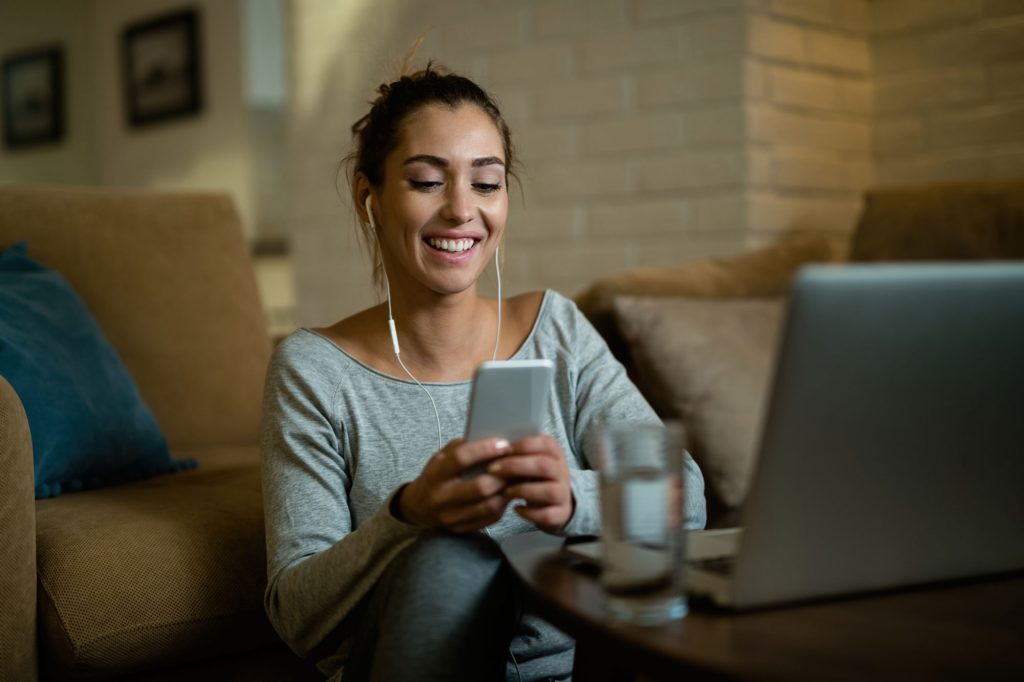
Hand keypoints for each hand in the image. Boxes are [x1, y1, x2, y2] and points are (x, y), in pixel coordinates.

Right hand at [397, 438, 511, 532]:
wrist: (419, 508)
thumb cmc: (436, 477)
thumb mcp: (441, 457)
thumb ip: (462, 448)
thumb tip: (492, 439)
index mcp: (436, 474)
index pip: (461, 459)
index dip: (484, 450)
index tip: (503, 444)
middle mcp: (441, 497)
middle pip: (480, 487)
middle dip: (503, 474)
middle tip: (517, 464)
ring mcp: (451, 516)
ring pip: (489, 506)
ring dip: (507, 491)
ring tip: (516, 479)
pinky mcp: (462, 528)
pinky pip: (490, 518)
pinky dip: (503, 505)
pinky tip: (507, 493)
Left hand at [487, 435, 574, 532]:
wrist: (554, 502)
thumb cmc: (534, 477)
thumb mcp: (530, 462)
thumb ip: (518, 455)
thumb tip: (494, 448)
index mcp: (556, 454)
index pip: (546, 443)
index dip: (524, 445)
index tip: (504, 449)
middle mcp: (563, 473)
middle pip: (544, 465)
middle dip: (515, 466)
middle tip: (493, 469)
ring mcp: (564, 494)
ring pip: (548, 491)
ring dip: (522, 490)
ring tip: (505, 492)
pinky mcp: (561, 514)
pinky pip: (547, 514)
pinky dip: (529, 512)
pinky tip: (516, 508)